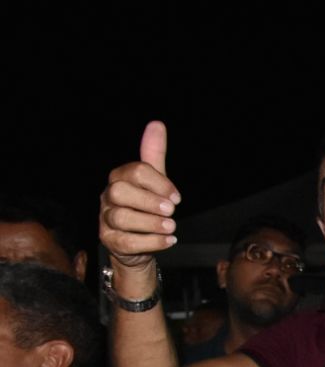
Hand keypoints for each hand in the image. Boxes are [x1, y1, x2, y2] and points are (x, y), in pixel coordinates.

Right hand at [99, 121, 181, 269]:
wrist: (137, 242)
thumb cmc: (145, 205)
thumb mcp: (152, 180)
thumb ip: (153, 155)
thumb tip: (157, 124)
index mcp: (120, 178)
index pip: (135, 172)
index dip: (158, 182)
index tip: (177, 197)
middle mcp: (108, 197)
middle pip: (120, 192)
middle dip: (148, 201)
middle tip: (171, 210)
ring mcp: (106, 219)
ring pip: (121, 218)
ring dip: (151, 223)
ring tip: (171, 226)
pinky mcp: (110, 241)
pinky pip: (126, 242)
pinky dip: (150, 242)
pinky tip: (169, 240)